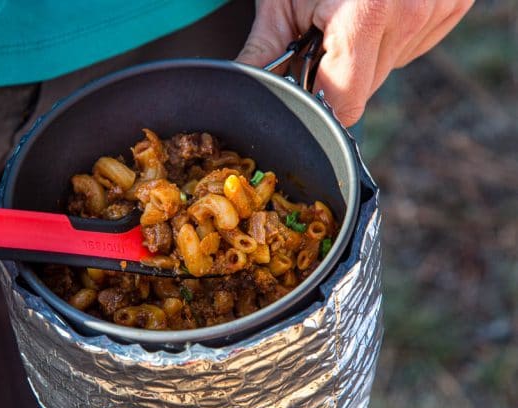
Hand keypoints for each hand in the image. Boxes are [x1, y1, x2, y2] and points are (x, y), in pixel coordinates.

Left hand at [236, 0, 473, 125]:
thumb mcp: (282, 1)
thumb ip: (264, 52)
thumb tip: (245, 95)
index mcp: (366, 12)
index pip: (345, 104)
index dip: (319, 104)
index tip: (304, 91)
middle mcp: (409, 11)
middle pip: (366, 88)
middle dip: (337, 74)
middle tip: (322, 35)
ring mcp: (439, 6)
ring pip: (390, 68)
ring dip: (365, 55)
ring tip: (348, 14)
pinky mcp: (454, 2)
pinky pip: (413, 45)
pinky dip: (391, 37)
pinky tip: (376, 10)